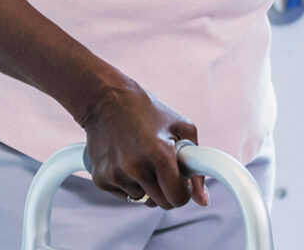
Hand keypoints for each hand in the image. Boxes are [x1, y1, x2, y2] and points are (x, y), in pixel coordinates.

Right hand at [79, 77, 209, 208]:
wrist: (106, 100)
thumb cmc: (147, 111)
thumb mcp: (182, 127)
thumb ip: (197, 164)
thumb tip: (203, 200)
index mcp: (159, 154)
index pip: (177, 198)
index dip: (184, 192)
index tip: (182, 183)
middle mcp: (135, 167)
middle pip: (161, 203)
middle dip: (167, 190)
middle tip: (163, 168)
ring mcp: (116, 174)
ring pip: (142, 200)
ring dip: (147, 186)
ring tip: (142, 158)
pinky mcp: (100, 179)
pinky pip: (124, 195)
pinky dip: (129, 183)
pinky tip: (126, 160)